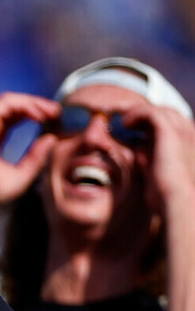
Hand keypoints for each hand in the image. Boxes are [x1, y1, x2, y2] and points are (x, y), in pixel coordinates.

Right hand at [0, 92, 60, 208]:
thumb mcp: (22, 175)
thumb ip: (36, 157)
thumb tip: (50, 139)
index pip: (13, 119)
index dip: (32, 114)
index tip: (52, 120)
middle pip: (12, 107)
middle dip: (36, 105)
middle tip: (56, 111)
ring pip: (9, 101)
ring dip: (32, 102)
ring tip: (50, 110)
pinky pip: (6, 103)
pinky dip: (24, 104)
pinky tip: (38, 113)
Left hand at [124, 103, 194, 217]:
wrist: (177, 200)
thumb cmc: (166, 193)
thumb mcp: (156, 171)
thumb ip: (149, 158)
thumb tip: (138, 150)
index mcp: (189, 141)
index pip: (170, 122)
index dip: (149, 122)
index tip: (130, 126)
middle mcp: (189, 132)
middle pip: (165, 112)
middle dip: (143, 113)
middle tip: (123, 118)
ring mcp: (182, 130)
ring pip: (157, 109)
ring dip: (137, 112)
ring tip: (122, 120)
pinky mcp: (171, 132)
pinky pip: (151, 113)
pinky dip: (136, 114)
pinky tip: (125, 122)